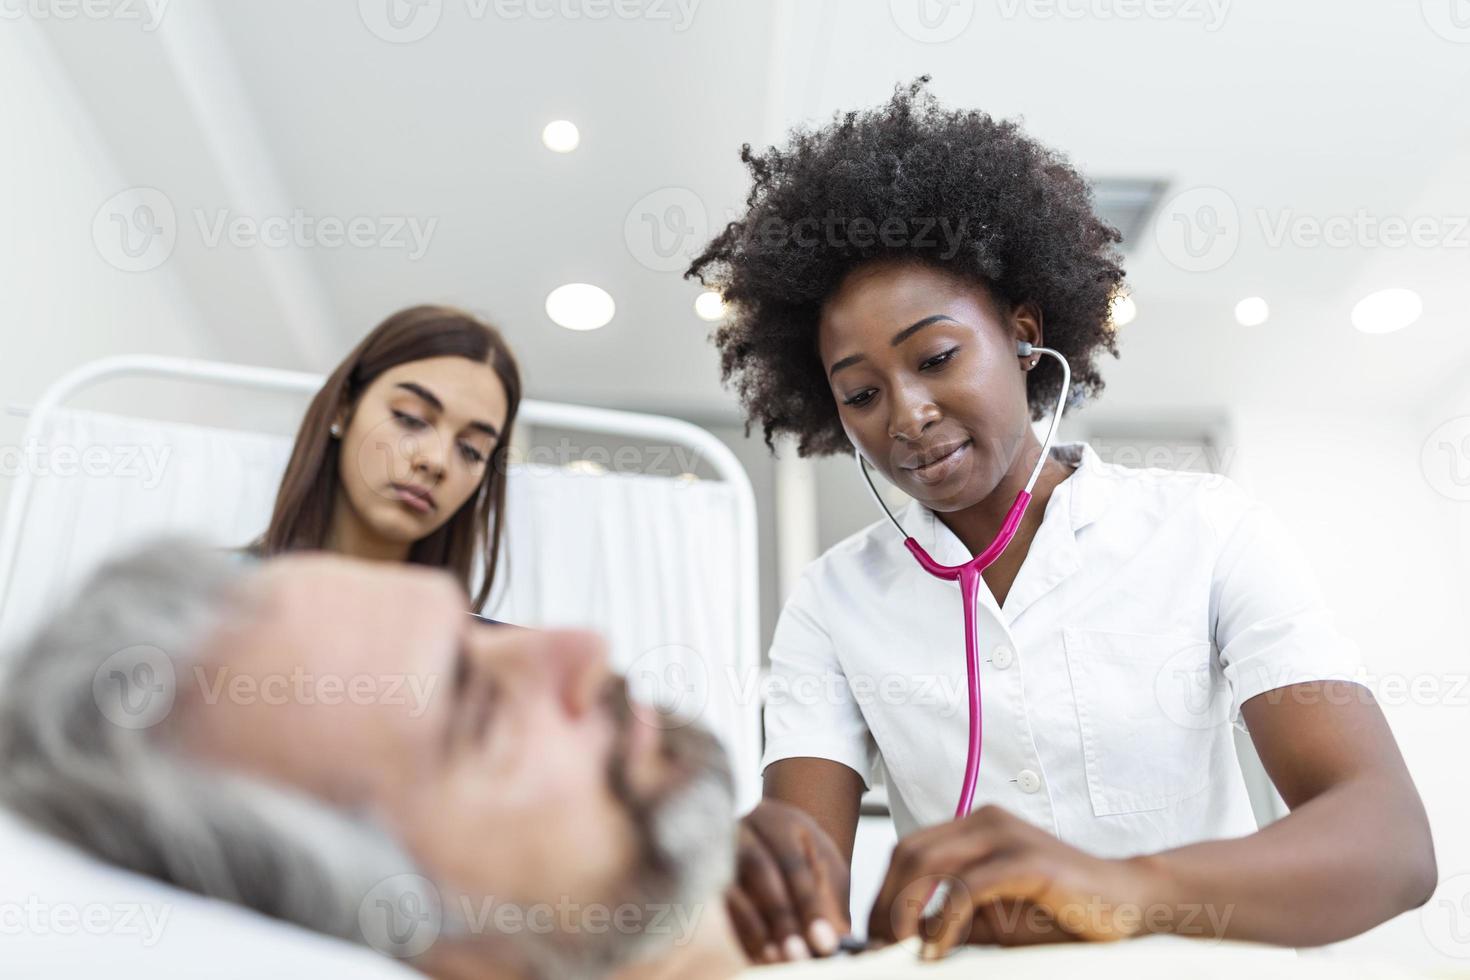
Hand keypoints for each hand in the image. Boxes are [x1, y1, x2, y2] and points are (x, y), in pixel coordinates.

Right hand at [725, 798, 851, 962]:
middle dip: (782, 918)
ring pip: (729, 888)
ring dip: (752, 930)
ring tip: (775, 960)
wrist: (756, 832)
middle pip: (758, 869)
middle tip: (801, 956)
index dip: (810, 906)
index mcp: (776, 821)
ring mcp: (714, 850)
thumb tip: (838, 938)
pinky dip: (734, 935)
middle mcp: (740, 830)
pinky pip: (713, 907)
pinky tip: (753, 957)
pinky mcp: (699, 874)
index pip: (793, 863)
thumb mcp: (821, 864)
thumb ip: (830, 898)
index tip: (827, 943)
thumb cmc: (795, 852)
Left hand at [867, 804, 1170, 957]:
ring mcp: (1008, 836)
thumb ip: (952, 923)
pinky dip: (944, 921)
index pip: (909, 850)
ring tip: (898, 949)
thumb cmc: (1063, 914)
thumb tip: (903, 940)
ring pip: (930, 864)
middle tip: (878, 946)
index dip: (884, 892)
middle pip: (910, 853)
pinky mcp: (1028, 860)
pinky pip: (968, 887)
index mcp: (976, 826)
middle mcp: (986, 821)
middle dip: (886, 902)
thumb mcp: (995, 921)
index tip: (874, 934)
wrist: (1129, 907)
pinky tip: (936, 949)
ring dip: (905, 911)